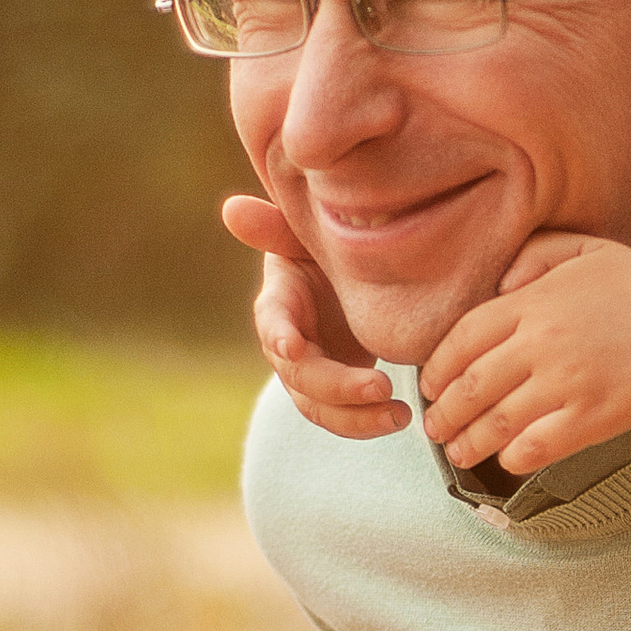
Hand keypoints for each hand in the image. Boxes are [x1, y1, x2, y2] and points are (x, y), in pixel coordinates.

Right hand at [222, 192, 407, 441]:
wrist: (346, 279)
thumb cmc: (324, 252)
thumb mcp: (305, 237)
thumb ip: (275, 227)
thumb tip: (231, 209)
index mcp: (279, 301)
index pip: (272, 322)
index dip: (280, 334)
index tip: (294, 347)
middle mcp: (286, 343)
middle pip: (300, 375)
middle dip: (338, 386)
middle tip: (380, 386)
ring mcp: (308, 372)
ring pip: (319, 407)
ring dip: (357, 418)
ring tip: (398, 415)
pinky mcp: (332, 392)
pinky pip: (343, 416)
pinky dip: (367, 422)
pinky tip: (399, 417)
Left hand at [419, 237, 630, 475]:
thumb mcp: (583, 248)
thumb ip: (532, 258)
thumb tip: (495, 287)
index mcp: (533, 300)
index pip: (462, 339)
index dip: (438, 369)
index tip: (431, 386)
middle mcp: (542, 341)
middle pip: (471, 385)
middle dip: (444, 413)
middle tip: (436, 427)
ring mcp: (568, 382)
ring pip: (496, 422)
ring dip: (468, 443)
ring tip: (458, 452)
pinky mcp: (595, 417)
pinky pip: (536, 446)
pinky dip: (513, 457)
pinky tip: (509, 459)